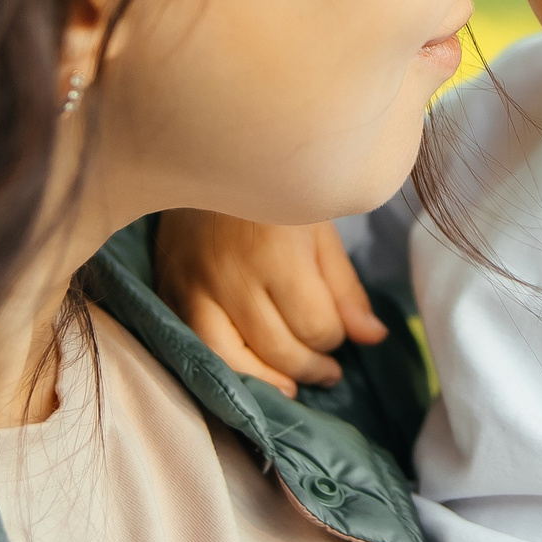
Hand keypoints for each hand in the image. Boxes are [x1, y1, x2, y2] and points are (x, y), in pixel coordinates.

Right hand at [154, 211, 390, 397]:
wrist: (205, 157)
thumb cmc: (271, 193)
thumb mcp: (320, 229)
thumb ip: (345, 288)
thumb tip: (373, 337)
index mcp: (277, 252)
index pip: (314, 325)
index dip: (335, 339)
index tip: (339, 333)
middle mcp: (231, 275)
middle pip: (278, 348)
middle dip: (310, 367)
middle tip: (328, 370)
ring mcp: (194, 286)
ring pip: (232, 360)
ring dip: (269, 381)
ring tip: (292, 384)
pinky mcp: (169, 293)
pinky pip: (196, 349)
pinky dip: (225, 371)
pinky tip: (250, 374)